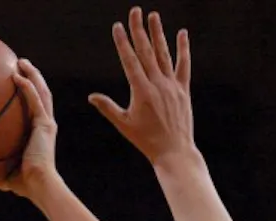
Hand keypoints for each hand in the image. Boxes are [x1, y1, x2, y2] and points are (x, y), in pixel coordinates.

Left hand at [0, 60, 60, 200]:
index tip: (16, 81)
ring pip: (42, 91)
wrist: (38, 185)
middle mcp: (45, 124)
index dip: (29, 92)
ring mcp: (46, 123)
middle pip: (41, 93)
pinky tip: (16, 76)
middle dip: (32, 77)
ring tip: (21, 62)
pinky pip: (35, 100)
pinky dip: (27, 87)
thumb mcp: (4, 170)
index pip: (35, 107)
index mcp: (39, 133)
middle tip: (19, 64)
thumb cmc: (23, 183)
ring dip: (33, 75)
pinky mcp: (45, 124)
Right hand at [90, 8, 194, 164]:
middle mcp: (157, 84)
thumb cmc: (146, 140)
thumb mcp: (124, 124)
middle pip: (146, 51)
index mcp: (141, 91)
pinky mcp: (183, 90)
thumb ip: (108, 108)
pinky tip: (182, 34)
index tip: (118, 26)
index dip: (123, 42)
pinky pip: (183, 65)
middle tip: (135, 11)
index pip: (130, 60)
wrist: (174, 151)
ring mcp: (172, 86)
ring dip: (158, 34)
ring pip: (164, 54)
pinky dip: (183, 49)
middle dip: (139, 30)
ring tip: (153, 16)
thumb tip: (91, 97)